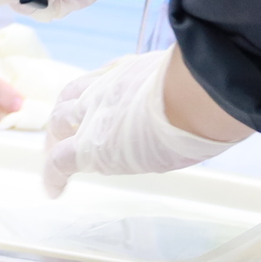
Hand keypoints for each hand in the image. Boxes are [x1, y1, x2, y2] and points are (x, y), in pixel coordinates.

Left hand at [42, 46, 240, 193]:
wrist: (193, 96)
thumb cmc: (206, 88)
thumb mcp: (188, 79)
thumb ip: (182, 88)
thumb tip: (209, 99)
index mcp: (130, 71)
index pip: (101, 80)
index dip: (90, 94)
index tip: (90, 103)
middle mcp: (106, 88)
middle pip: (71, 100)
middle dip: (65, 116)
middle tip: (63, 133)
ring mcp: (94, 115)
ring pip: (60, 124)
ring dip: (55, 140)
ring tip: (53, 158)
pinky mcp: (90, 146)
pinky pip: (60, 161)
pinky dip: (53, 175)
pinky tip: (52, 190)